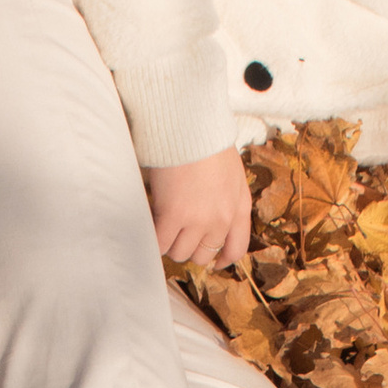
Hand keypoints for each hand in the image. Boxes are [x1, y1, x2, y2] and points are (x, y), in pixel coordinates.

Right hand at [146, 149, 253, 267]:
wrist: (191, 126)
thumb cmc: (206, 141)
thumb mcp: (232, 173)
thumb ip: (229, 199)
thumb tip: (212, 218)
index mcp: (238, 207)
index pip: (236, 248)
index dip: (222, 259)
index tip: (213, 260)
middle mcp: (221, 218)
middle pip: (203, 255)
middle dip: (188, 246)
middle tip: (176, 231)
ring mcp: (198, 219)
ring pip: (180, 253)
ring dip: (169, 243)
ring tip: (161, 225)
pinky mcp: (174, 215)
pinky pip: (160, 242)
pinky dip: (153, 238)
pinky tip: (149, 225)